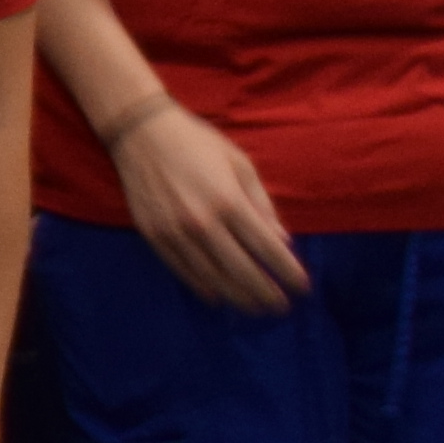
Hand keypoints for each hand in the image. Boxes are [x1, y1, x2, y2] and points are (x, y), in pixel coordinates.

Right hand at [110, 99, 305, 314]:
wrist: (140, 133)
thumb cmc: (198, 143)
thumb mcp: (240, 165)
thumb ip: (262, 204)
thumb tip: (282, 240)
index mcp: (230, 201)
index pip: (267, 248)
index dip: (287, 271)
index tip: (303, 287)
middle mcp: (203, 222)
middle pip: (242, 269)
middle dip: (266, 292)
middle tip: (282, 307)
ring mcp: (175, 232)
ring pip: (212, 276)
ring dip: (237, 296)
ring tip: (255, 308)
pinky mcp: (153, 235)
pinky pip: (181, 270)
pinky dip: (202, 287)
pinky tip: (217, 297)